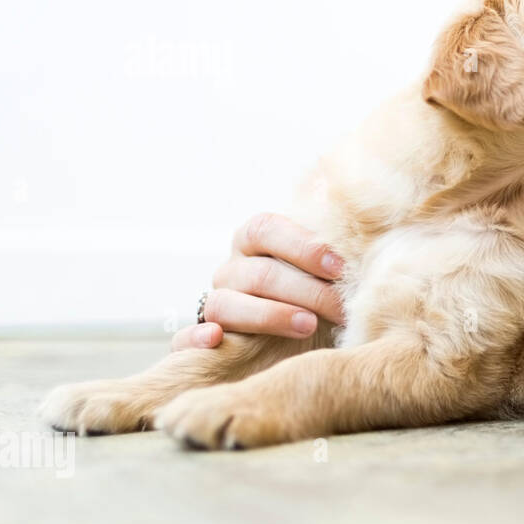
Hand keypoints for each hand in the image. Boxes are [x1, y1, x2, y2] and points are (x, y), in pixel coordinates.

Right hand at [170, 212, 346, 350]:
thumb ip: (327, 227)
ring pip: (226, 305)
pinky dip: (195, 339)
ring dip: (269, 315)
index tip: (339, 266)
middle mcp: (232, 270)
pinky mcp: (198, 342)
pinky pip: (183, 339)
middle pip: (259, 274)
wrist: (301, 333)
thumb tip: (330, 182)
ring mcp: (213, 304)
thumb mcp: (327, 259)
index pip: (266, 229)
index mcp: (255, 240)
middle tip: (340, 306)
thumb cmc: (318, 287)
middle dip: (305, 290)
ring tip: (308, 325)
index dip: (303, 246)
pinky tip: (216, 339)